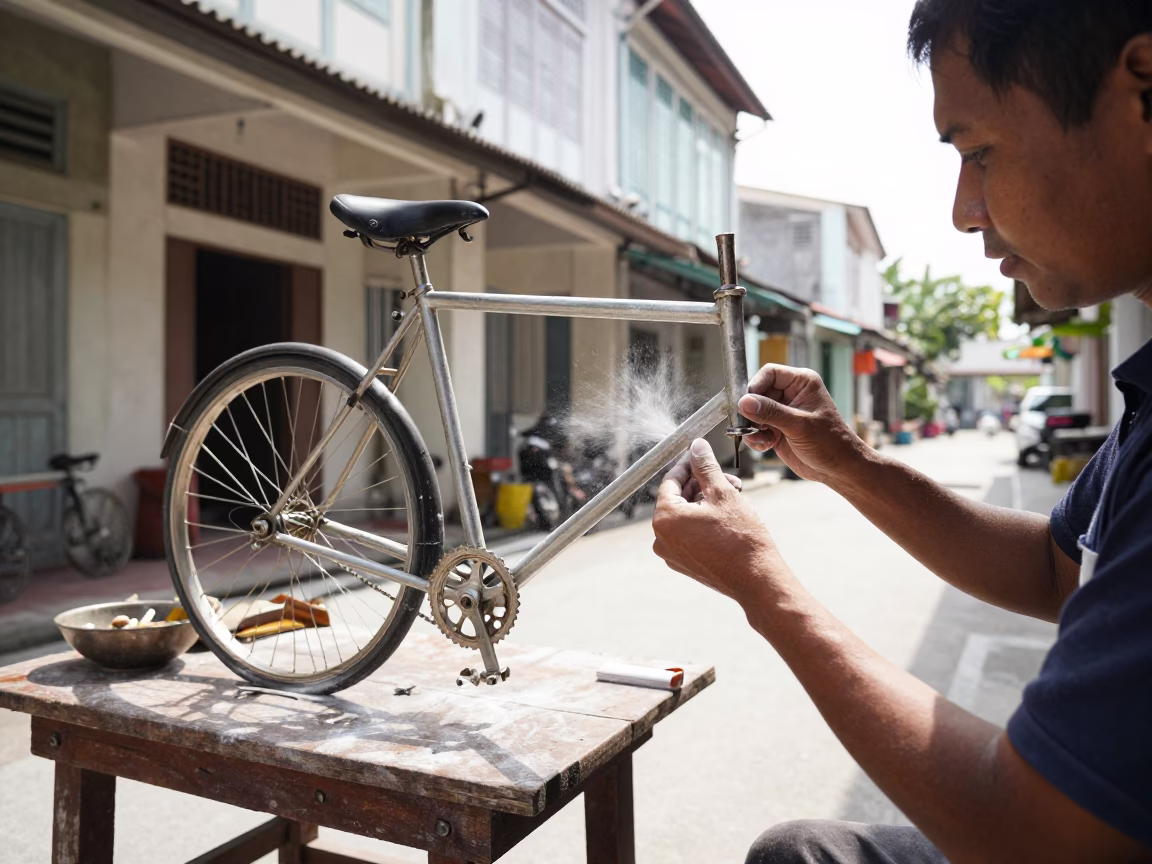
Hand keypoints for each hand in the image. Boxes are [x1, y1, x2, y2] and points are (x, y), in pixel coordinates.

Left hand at [652, 439, 786, 605]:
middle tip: (727, 479)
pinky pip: (688, 534)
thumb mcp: (723, 494)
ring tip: (733, 497)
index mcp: (665, 518)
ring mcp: (671, 554)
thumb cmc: (741, 537)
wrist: (757, 580)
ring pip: (685, 516)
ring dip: (705, 502)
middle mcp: (661, 538)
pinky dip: (703, 521)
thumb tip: (697, 446)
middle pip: (677, 498)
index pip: (671, 481)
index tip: (701, 455)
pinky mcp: (684, 564)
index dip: (688, 464)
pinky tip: (726, 517)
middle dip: (702, 484)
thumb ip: (706, 467)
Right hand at [738, 365, 864, 484]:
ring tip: (760, 439)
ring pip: (754, 412)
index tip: (747, 403)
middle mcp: (791, 394)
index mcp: (802, 383)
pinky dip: (756, 438)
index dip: (756, 386)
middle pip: (758, 393)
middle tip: (750, 426)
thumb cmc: (830, 442)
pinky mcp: (777, 429)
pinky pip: (757, 428)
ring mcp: (783, 412)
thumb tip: (744, 402)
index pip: (770, 373)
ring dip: (752, 427)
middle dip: (751, 411)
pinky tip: (765, 446)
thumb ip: (771, 412)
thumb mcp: (799, 425)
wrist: (838, 469)